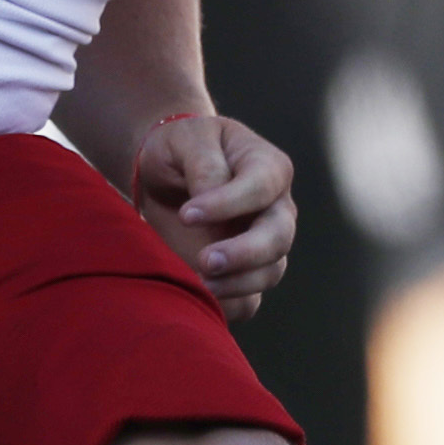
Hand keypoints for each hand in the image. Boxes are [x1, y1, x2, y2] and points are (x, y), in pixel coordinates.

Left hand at [128, 109, 294, 319]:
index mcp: (268, 167)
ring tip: (198, 283)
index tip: (187, 214)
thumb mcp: (187, 139)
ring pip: (269, 272)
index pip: (261, 188)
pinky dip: (228, 305)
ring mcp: (265, 245)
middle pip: (278, 237)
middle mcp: (276, 209)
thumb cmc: (181, 149)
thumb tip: (208, 202)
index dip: (228, 204)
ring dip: (237, 284)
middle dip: (244, 253)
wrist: (165, 176)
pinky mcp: (245, 273)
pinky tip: (200, 299)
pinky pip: (249, 301)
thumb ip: (203, 164)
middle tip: (205, 261)